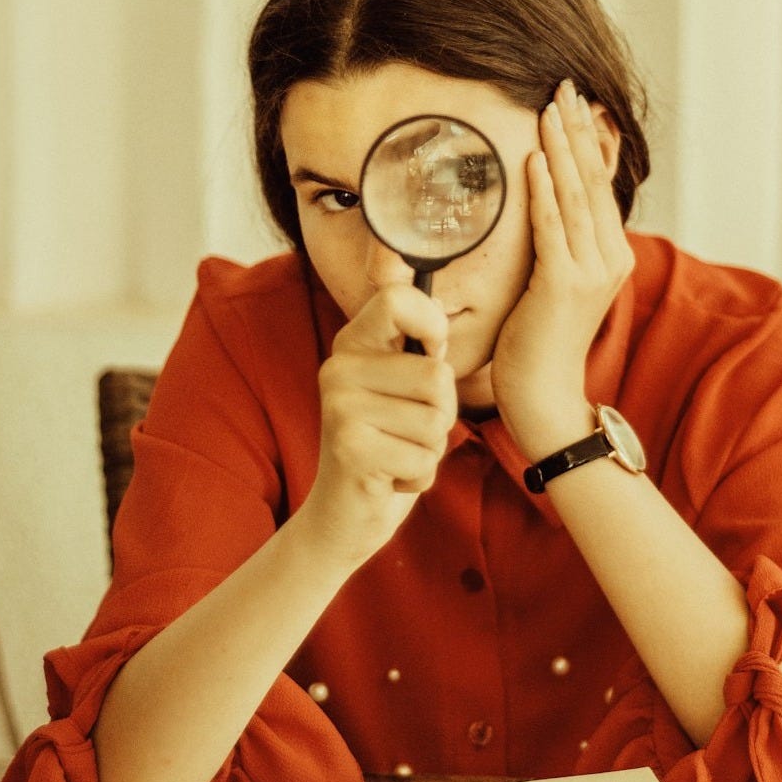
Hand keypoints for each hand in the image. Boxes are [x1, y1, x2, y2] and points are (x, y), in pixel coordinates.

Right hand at [304, 282, 457, 567]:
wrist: (342, 516)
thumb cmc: (386, 446)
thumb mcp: (397, 386)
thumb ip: (410, 339)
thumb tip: (401, 264)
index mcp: (352, 345)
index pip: (401, 300)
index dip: (434, 326)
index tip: (431, 355)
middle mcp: (339, 369)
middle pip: (438, 374)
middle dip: (442, 413)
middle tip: (407, 430)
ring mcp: (341, 408)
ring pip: (437, 419)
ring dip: (431, 449)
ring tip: (398, 453)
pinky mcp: (351, 449)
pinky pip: (426, 457)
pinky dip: (419, 476)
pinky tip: (390, 477)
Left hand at [492, 79, 634, 461]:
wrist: (544, 395)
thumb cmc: (539, 343)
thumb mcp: (557, 286)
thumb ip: (561, 247)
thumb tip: (547, 208)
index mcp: (612, 256)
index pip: (599, 187)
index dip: (585, 142)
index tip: (571, 104)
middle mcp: (610, 259)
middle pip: (593, 182)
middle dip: (576, 131)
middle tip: (563, 86)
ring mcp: (591, 272)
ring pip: (576, 197)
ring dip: (560, 149)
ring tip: (549, 108)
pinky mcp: (565, 285)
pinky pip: (553, 227)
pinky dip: (544, 192)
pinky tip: (534, 160)